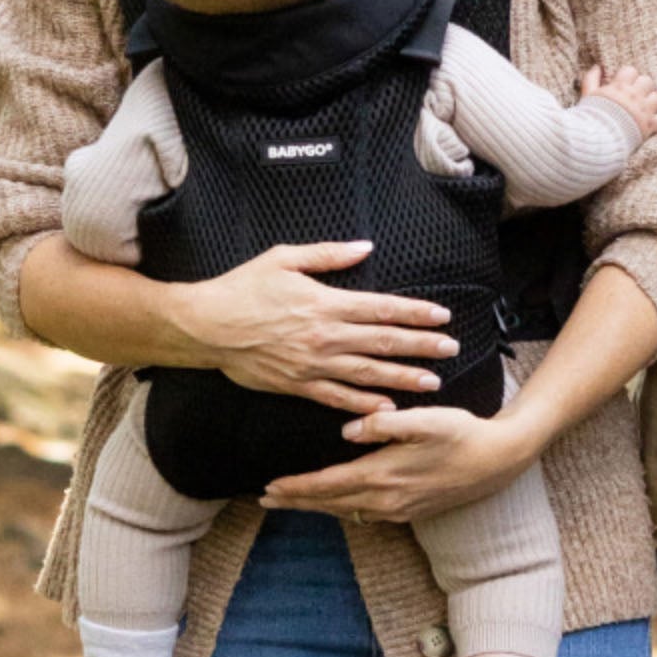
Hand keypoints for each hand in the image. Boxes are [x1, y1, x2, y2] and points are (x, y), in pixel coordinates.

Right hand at [172, 241, 457, 414]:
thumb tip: (365, 247)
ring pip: (368, 373)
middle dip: (421, 346)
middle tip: (451, 349)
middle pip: (383, 342)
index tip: (441, 317)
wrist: (206, 326)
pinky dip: (364, 404)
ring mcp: (313, 364)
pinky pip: (338, 398)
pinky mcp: (297, 385)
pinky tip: (387, 408)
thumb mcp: (284, 258)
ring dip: (402, 377)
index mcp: (326, 303)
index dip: (415, 313)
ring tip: (432, 381)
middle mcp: (325, 336)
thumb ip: (328, 256)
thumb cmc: (242, 288)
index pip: (382, 308)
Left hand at [259, 402, 542, 521]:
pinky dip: (341, 509)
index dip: (297, 487)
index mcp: (384, 475)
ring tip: (292, 501)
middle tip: (266, 500)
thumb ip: (385, 424)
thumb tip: (347, 431)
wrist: (499, 460)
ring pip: (345, 511)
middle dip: (296, 501)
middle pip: (330, 504)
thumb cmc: (462, 433)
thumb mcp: (426, 420)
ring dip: (316, 507)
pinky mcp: (409, 511)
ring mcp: (399, 509)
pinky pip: (364, 514)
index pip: (328, 486)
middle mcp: (387, 500)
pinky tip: (336, 503)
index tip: (269, 487)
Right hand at [579, 60, 656, 138]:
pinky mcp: (648, 127)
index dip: (626, 76)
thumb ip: (591, 79)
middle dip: (641, 86)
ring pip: (656, 98)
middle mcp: (635, 97)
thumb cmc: (591, 117)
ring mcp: (644, 111)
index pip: (631, 71)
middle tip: (634, 93)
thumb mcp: (588, 96)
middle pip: (647, 81)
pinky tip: (644, 121)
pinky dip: (653, 119)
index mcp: (620, 87)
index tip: (622, 84)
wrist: (597, 141)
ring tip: (641, 106)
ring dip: (650, 101)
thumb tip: (596, 67)